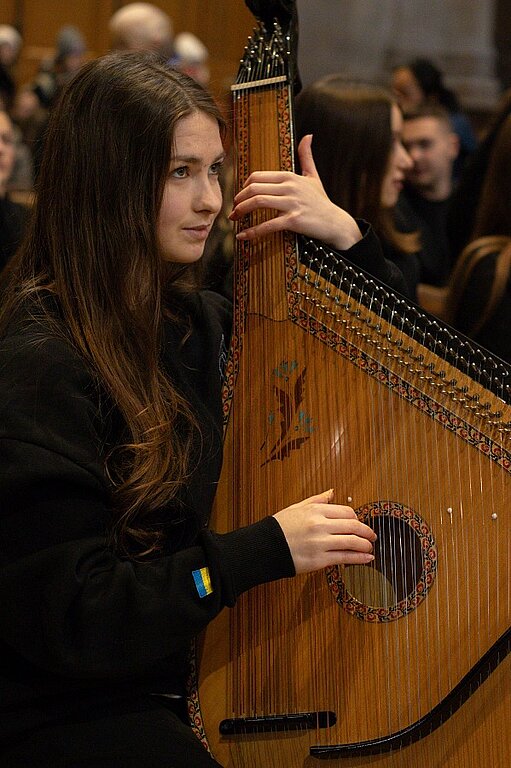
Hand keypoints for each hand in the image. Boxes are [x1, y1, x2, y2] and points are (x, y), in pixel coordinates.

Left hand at [229, 135, 361, 250]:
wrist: (335, 223)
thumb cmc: (321, 201)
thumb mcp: (313, 176)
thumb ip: (307, 156)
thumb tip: (308, 135)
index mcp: (289, 176)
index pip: (257, 176)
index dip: (243, 187)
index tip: (239, 198)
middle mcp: (289, 187)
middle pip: (254, 188)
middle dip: (239, 200)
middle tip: (233, 210)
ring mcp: (292, 203)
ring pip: (258, 202)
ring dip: (242, 211)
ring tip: (234, 219)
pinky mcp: (294, 220)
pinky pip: (268, 225)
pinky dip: (252, 232)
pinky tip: (242, 236)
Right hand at [273, 489, 375, 573]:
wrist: (264, 548)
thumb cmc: (279, 528)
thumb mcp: (296, 508)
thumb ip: (316, 500)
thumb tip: (332, 492)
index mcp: (315, 510)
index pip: (346, 511)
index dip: (357, 518)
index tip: (359, 523)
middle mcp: (320, 525)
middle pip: (353, 525)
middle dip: (367, 531)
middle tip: (372, 536)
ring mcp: (320, 543)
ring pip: (352, 542)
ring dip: (365, 545)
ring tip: (370, 548)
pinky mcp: (319, 560)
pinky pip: (345, 558)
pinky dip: (359, 558)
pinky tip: (367, 558)